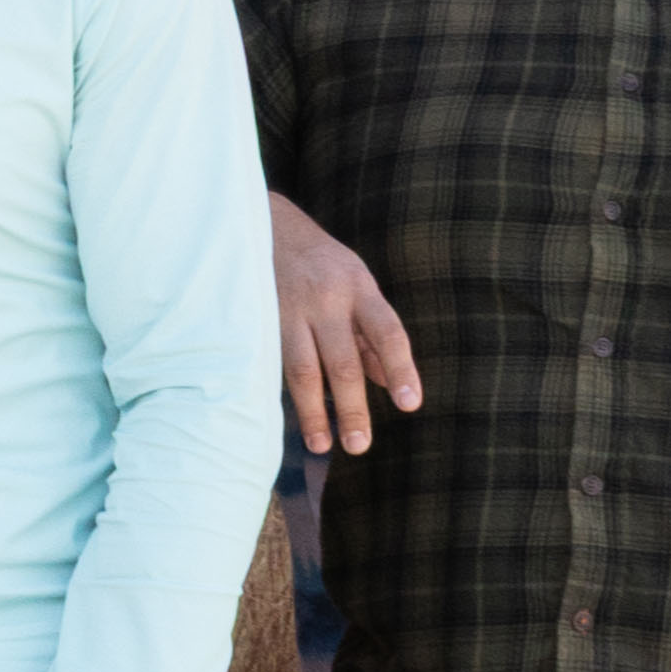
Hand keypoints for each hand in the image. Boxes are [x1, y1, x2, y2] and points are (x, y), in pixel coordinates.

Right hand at [272, 194, 420, 456]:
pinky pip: (278, 365)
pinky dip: (288, 396)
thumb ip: (372, 333)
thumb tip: (390, 382)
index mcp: (358, 288)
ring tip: (324, 446)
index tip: (410, 405)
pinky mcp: (260, 320)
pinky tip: (294, 421)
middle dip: (352, 407)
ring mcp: (289, 310)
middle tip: (360, 444)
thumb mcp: (357, 284)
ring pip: (304, 370)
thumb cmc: (321, 263)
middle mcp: (325, 299)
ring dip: (314, 412)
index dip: (400, 369)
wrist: (265, 225)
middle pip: (342, 361)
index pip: (387, 332)